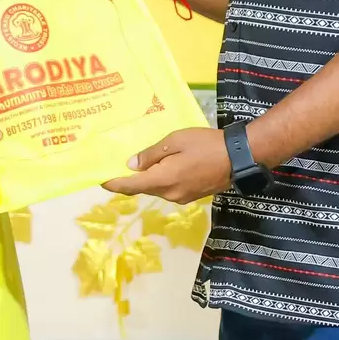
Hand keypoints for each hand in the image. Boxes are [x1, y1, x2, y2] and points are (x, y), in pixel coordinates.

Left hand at [103, 127, 229, 203]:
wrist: (238, 157)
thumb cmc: (205, 144)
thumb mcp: (175, 141)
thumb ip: (152, 154)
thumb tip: (132, 165)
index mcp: (162, 180)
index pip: (131, 186)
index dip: (114, 184)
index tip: (100, 180)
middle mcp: (169, 194)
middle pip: (144, 188)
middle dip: (132, 179)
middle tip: (121, 165)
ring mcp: (182, 197)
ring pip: (158, 188)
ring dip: (150, 178)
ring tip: (145, 163)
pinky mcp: (192, 196)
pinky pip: (170, 188)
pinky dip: (163, 179)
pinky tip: (166, 167)